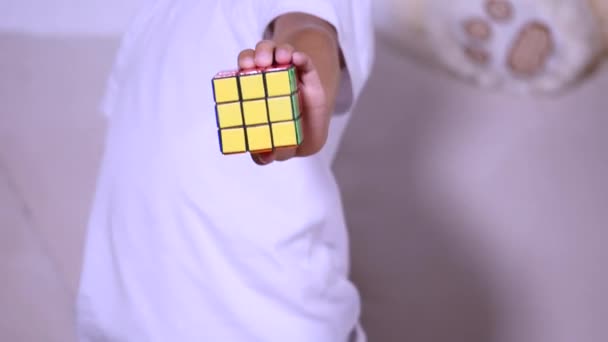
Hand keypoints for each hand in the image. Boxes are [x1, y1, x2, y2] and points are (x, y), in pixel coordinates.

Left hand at [238, 40, 330, 164]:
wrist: (308, 133)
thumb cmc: (282, 135)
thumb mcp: (272, 147)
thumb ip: (265, 154)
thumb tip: (265, 158)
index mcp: (253, 88)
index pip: (245, 67)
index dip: (244, 62)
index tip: (245, 67)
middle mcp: (268, 75)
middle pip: (258, 54)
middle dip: (256, 54)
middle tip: (258, 63)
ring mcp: (289, 72)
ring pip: (280, 51)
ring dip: (278, 50)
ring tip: (281, 58)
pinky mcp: (308, 74)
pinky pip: (304, 60)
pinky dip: (301, 57)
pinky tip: (298, 59)